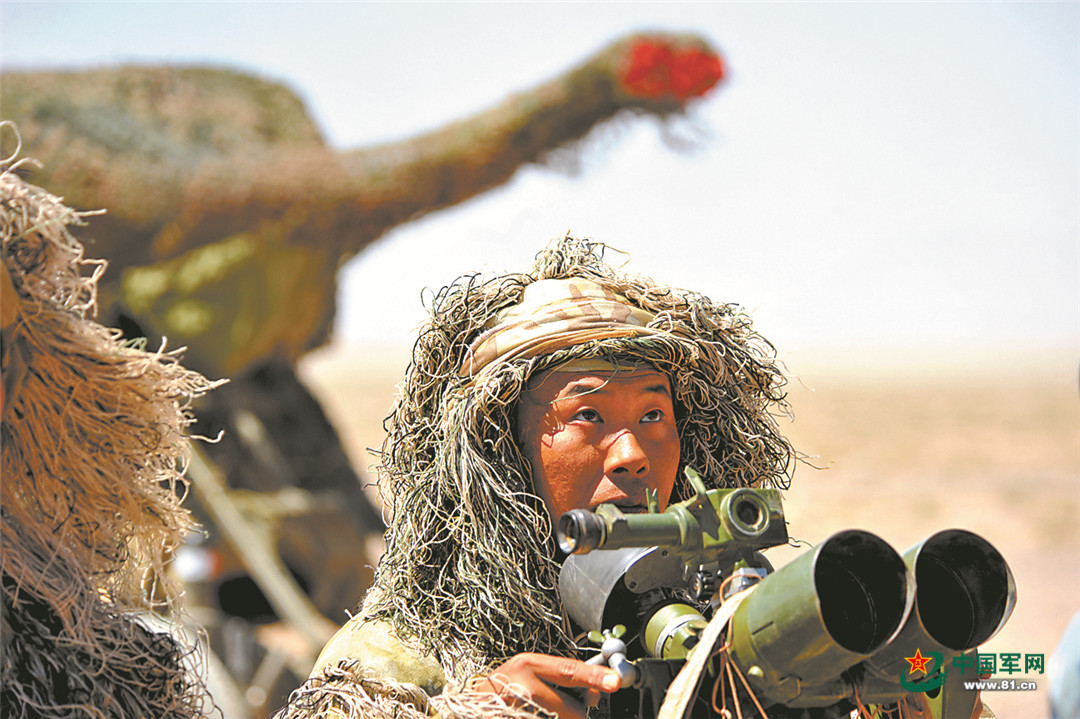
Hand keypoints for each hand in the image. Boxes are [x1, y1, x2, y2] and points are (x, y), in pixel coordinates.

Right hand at [472, 652, 620, 718]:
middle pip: (571, 709)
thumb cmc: (505, 689)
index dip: (594, 677)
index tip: (615, 682)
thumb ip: (561, 679)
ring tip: (538, 712)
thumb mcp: (530, 673)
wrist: (472, 706)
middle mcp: (521, 686)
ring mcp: (517, 709)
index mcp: (527, 664)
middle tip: (557, 707)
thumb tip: (595, 690)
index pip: (568, 671)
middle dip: (574, 714)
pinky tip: (534, 715)